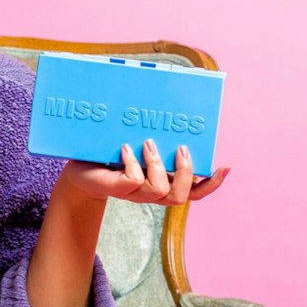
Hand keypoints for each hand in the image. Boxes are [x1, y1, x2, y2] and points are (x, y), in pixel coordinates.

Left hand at [60, 136, 229, 203]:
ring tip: (147, 143)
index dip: (212, 184)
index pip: (194, 192)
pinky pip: (133, 181)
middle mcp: (152, 192)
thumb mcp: (140, 143)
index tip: (225, 166)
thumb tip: (177, 111)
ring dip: (157, 165)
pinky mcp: (117, 189)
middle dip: (184, 172)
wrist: (81, 168)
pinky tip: (125, 148)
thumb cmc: (113, 153)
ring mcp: (134, 193)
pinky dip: (133, 163)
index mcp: (164, 182)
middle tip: (180, 148)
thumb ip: (159, 135)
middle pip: (180, 196)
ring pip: (158, 190)